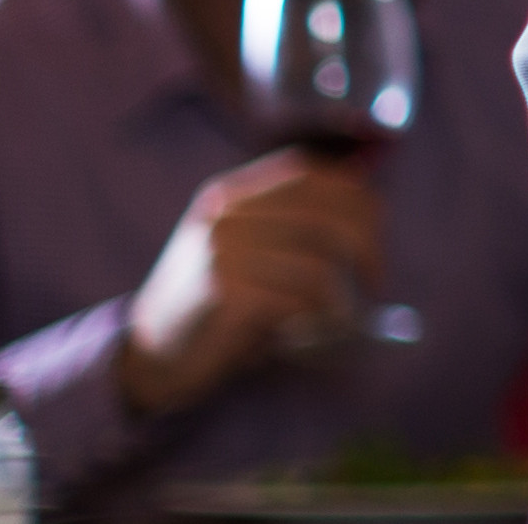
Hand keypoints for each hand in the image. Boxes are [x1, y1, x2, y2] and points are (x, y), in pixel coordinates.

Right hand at [118, 148, 381, 414]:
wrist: (150, 355)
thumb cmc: (212, 305)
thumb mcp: (241, 249)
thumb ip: (289, 223)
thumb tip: (373, 208)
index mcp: (230, 195)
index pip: (311, 172)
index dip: (355, 196)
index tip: (378, 226)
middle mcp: (225, 216)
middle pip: (327, 215)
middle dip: (368, 246)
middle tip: (376, 280)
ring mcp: (222, 252)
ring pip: (320, 265)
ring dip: (343, 298)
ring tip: (341, 318)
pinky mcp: (226, 292)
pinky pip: (301, 300)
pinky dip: (318, 320)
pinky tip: (308, 334)